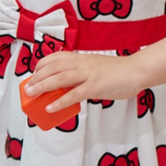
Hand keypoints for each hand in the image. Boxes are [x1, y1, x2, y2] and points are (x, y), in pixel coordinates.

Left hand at [24, 51, 146, 112]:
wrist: (137, 71)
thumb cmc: (119, 71)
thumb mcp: (97, 66)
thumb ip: (84, 73)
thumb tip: (71, 87)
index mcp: (83, 58)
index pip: (57, 57)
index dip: (42, 64)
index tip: (35, 73)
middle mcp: (83, 64)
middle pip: (54, 67)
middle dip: (37, 77)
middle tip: (28, 88)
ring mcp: (89, 74)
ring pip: (60, 78)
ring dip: (43, 86)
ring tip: (31, 95)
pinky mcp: (95, 86)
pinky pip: (74, 94)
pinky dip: (60, 102)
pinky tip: (51, 108)